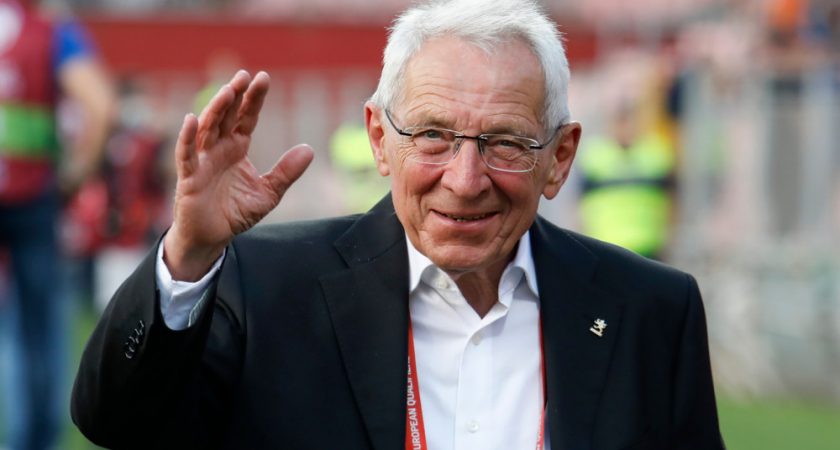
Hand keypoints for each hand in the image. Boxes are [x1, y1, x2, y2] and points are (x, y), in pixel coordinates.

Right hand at [164, 70, 313, 279]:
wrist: (212, 238)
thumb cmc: (235, 212)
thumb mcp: (269, 192)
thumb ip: (286, 172)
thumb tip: (309, 149)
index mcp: (236, 148)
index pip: (246, 118)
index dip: (254, 99)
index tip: (263, 78)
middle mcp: (218, 149)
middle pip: (226, 116)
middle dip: (235, 96)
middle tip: (245, 76)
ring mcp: (202, 161)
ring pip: (207, 129)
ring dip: (216, 109)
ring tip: (227, 91)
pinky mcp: (189, 178)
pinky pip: (186, 155)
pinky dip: (187, 138)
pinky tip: (191, 119)